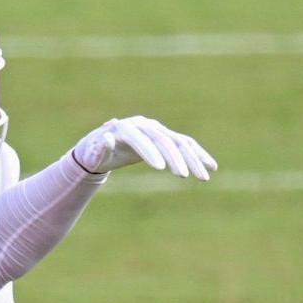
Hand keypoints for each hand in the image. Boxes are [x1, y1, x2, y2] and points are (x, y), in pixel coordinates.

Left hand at [71, 116, 217, 179]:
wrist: (100, 144)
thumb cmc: (93, 152)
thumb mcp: (91, 153)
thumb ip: (99, 148)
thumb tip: (107, 137)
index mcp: (125, 128)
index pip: (140, 138)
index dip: (150, 152)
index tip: (160, 169)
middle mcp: (144, 125)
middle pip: (163, 140)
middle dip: (175, 158)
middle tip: (184, 177)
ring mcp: (157, 129)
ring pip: (180, 142)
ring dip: (194, 159)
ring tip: (204, 177)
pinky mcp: (165, 136)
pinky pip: (185, 145)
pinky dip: (198, 155)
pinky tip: (211, 166)